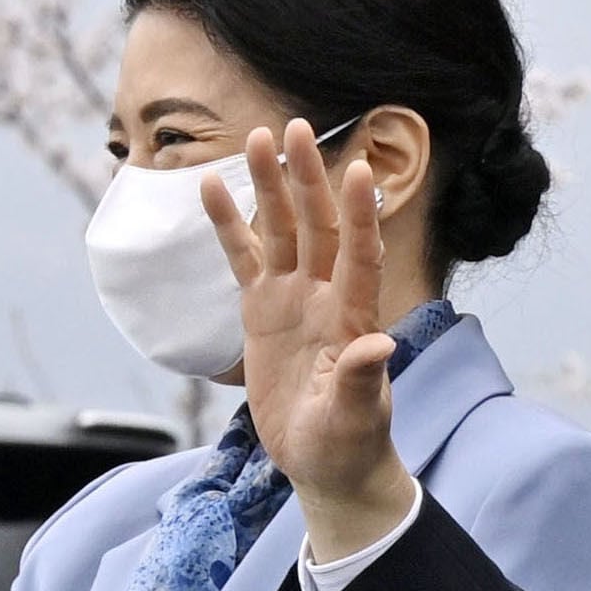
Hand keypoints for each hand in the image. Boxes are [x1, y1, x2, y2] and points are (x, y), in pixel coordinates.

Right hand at [200, 119, 418, 562]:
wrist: (327, 463)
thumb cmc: (348, 444)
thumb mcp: (353, 418)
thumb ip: (360, 379)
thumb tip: (379, 343)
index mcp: (352, 318)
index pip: (360, 255)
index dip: (361, 214)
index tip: (360, 169)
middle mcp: (325, 296)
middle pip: (317, 226)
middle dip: (306, 178)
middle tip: (295, 127)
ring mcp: (293, 299)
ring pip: (280, 231)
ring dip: (270, 186)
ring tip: (256, 136)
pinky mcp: (263, 312)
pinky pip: (243, 259)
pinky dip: (228, 224)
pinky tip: (211, 185)